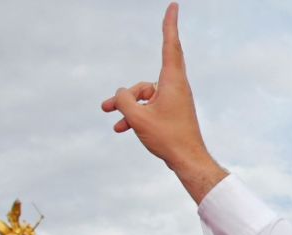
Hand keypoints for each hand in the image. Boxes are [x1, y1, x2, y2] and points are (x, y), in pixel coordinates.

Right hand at [102, 3, 225, 202]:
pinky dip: (137, 116)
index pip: (171, 45)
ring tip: (114, 124)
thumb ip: (124, 100)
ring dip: (128, 110)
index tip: (174, 6)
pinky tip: (122, 129)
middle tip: (103, 108)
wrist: (188, 161)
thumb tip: (120, 94)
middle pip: (144, 83)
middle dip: (126, 96)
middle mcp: (175, 87)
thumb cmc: (168, 138)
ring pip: (144, 97)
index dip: (170, 24)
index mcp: (173, 82)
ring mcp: (174, 101)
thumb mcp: (138, 117)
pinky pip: (150, 108)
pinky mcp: (172, 112)